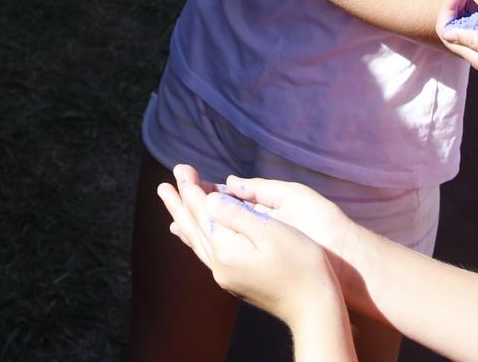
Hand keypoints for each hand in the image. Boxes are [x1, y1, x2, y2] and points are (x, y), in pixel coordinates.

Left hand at [158, 166, 348, 334]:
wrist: (315, 309)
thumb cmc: (301, 265)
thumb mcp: (270, 232)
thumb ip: (236, 214)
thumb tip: (208, 199)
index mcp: (226, 249)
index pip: (202, 211)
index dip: (191, 188)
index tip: (180, 168)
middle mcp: (219, 265)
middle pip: (194, 227)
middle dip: (180, 203)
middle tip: (163, 185)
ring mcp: (226, 276)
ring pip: (197, 241)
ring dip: (185, 219)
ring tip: (172, 206)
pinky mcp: (235, 282)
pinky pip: (206, 252)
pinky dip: (196, 238)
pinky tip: (193, 236)